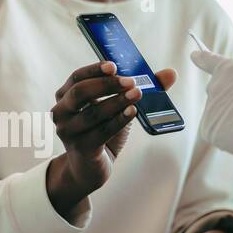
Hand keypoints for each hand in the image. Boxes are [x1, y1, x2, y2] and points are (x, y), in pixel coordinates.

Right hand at [46, 61, 176, 219]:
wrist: (90, 167)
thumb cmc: (101, 131)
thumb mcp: (117, 107)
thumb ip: (139, 88)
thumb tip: (171, 74)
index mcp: (65, 96)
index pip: (77, 77)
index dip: (94, 70)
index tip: (114, 66)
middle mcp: (61, 113)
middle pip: (80, 92)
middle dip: (107, 85)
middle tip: (131, 82)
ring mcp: (69, 132)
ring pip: (93, 113)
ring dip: (117, 102)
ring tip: (137, 95)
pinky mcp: (81, 148)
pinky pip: (101, 132)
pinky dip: (118, 121)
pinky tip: (132, 112)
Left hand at [188, 50, 232, 171]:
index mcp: (232, 69)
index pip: (211, 60)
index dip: (203, 58)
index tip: (195, 55)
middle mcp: (216, 85)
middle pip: (217, 92)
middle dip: (228, 100)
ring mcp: (210, 106)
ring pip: (218, 114)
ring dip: (230, 119)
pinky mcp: (207, 127)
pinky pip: (217, 131)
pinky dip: (227, 135)